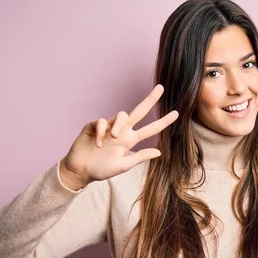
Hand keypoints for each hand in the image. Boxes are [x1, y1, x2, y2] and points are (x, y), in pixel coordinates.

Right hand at [60, 85, 178, 189]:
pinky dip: (100, 132)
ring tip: (113, 137)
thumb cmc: (101, 169)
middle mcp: (122, 131)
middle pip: (139, 112)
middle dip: (150, 100)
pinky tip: (96, 143)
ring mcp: (108, 127)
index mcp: (130, 141)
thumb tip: (159, 152)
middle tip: (161, 88)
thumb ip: (139, 157)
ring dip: (119, 124)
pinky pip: (102, 122)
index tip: (176, 114)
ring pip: (121, 115)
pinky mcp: (94, 125)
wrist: (80, 170)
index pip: (150, 130)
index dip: (163, 122)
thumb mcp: (123, 166)